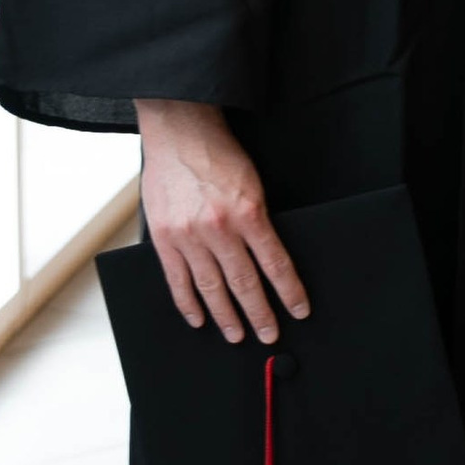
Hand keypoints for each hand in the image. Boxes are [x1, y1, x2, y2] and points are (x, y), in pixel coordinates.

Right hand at [136, 99, 311, 343]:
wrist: (180, 130)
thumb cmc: (219, 155)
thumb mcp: (253, 184)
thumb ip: (258, 221)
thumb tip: (269, 261)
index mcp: (248, 212)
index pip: (275, 264)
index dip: (289, 292)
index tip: (299, 311)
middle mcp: (218, 228)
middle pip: (244, 283)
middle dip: (260, 313)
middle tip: (269, 334)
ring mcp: (188, 235)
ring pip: (212, 288)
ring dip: (226, 316)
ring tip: (237, 334)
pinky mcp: (164, 237)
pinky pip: (178, 280)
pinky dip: (189, 303)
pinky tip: (199, 319)